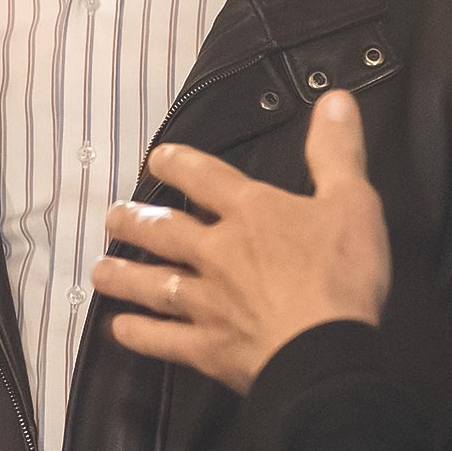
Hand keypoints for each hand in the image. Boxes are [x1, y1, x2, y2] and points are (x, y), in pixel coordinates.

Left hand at [93, 90, 390, 392]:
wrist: (325, 352)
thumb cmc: (341, 275)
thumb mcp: (352, 201)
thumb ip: (336, 151)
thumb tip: (334, 98)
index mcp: (249, 213)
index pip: (202, 176)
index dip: (175, 163)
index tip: (154, 159)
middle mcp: (217, 253)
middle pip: (165, 231)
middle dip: (135, 222)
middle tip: (111, 218)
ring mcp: (207, 303)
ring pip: (154, 284)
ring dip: (123, 276)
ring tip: (99, 270)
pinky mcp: (207, 348)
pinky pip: (163, 340)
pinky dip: (139, 334)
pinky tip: (119, 329)